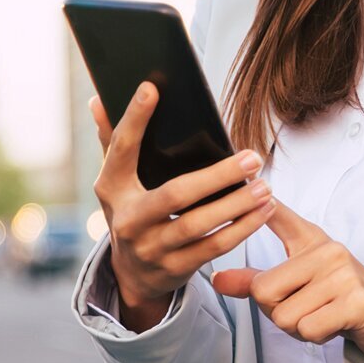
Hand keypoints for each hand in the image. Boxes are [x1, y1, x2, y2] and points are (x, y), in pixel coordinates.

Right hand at [90, 81, 277, 329]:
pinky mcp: (174, 268)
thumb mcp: (118, 181)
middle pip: (175, 194)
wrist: (133, 274)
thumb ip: (113, 141)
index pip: (121, 149)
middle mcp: (127, 219)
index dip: (134, 119)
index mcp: (112, 188)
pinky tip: (264, 211)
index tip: (152, 88)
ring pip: (199, 225)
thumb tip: (98, 99)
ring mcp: (150, 247)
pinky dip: (242, 229)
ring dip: (237, 205)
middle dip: (218, 176)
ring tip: (265, 186)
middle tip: (253, 158)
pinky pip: (213, 248)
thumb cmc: (134, 210)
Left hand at [211, 200, 363, 359]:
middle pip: (265, 291)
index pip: (282, 218)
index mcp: (311, 240)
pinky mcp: (355, 303)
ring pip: (285, 316)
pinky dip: (314, 336)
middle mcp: (328, 251)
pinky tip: (331, 323)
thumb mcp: (295, 279)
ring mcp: (343, 276)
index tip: (251, 182)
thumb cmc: (332, 292)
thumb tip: (217, 279)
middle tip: (303, 305)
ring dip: (297, 327)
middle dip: (276, 310)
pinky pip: (308, 329)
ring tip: (319, 313)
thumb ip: (255, 279)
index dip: (265, 205)